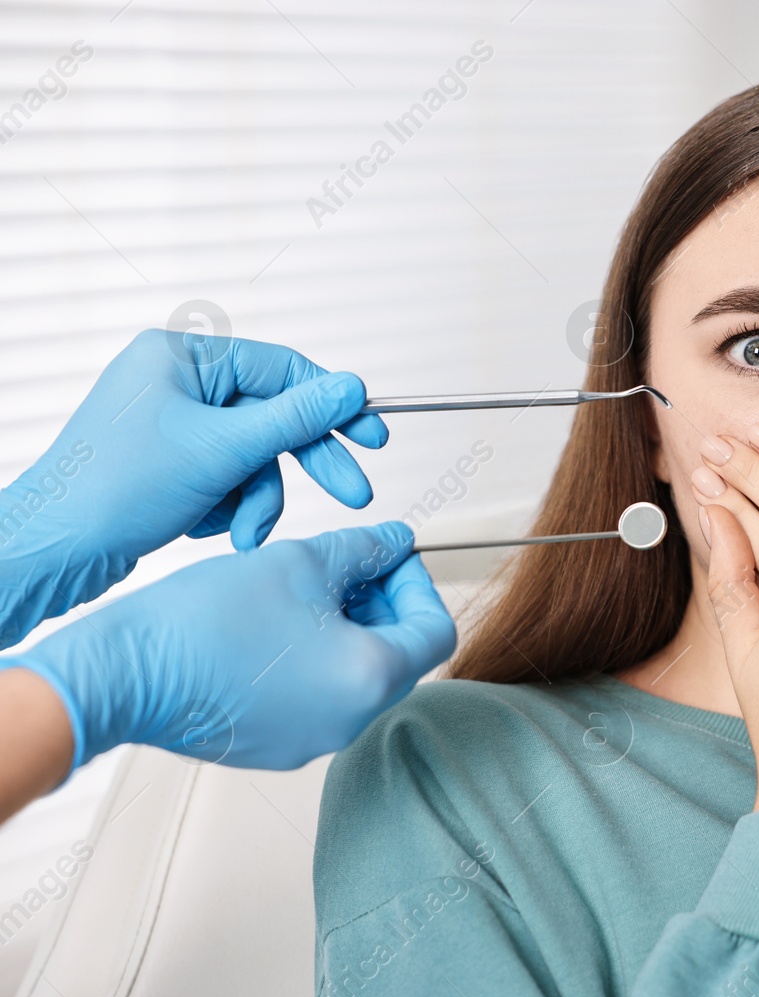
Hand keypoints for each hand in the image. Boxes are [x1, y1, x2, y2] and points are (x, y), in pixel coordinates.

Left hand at [0, 329, 387, 644]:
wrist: (57, 551)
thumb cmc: (118, 491)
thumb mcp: (223, 450)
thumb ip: (296, 418)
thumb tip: (352, 386)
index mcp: (180, 356)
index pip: (283, 370)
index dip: (334, 407)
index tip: (373, 437)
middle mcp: (176, 381)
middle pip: (272, 416)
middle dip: (305, 463)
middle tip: (354, 493)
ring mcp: (172, 423)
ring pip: (255, 456)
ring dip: (258, 499)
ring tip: (243, 534)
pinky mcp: (169, 462)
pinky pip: (229, 478)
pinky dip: (229, 508)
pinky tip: (205, 528)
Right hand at [2, 523, 455, 773]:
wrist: (126, 673)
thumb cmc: (207, 620)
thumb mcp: (301, 562)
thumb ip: (364, 550)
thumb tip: (395, 543)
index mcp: (371, 677)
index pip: (435, 630)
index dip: (418, 586)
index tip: (389, 558)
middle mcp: (350, 720)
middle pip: (401, 657)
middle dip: (385, 605)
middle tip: (352, 567)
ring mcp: (312, 740)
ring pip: (357, 678)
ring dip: (349, 630)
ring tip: (308, 590)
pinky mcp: (275, 745)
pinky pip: (318, 699)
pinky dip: (316, 660)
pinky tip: (278, 625)